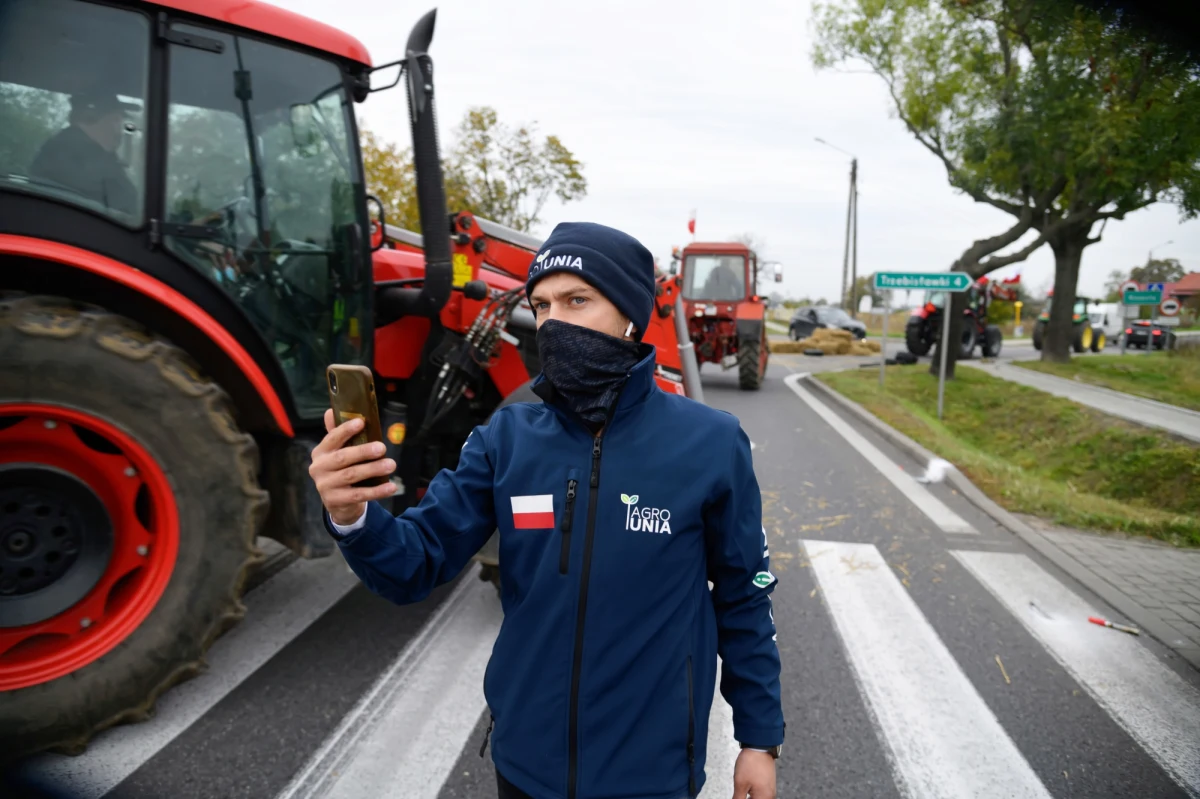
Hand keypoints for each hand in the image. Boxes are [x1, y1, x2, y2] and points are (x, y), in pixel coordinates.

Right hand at [308, 409, 396, 525]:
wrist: (337, 502)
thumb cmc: (341, 470)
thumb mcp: (338, 452)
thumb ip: (337, 434)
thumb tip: (331, 410)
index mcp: (320, 452)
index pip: (332, 438)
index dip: (345, 430)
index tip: (361, 422)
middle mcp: (319, 468)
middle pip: (343, 458)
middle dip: (363, 451)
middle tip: (383, 447)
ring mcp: (325, 486)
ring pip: (352, 476)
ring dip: (373, 469)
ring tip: (391, 464)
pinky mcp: (335, 501)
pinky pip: (359, 495)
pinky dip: (377, 491)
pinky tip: (391, 487)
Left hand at [732, 749, 775, 798]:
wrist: (759, 746)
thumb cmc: (751, 763)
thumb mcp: (740, 784)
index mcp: (764, 798)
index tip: (737, 796)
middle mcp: (770, 795)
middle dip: (746, 798)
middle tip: (737, 794)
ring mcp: (769, 789)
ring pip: (757, 798)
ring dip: (748, 797)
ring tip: (740, 791)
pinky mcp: (767, 783)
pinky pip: (760, 794)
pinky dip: (752, 794)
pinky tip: (745, 791)